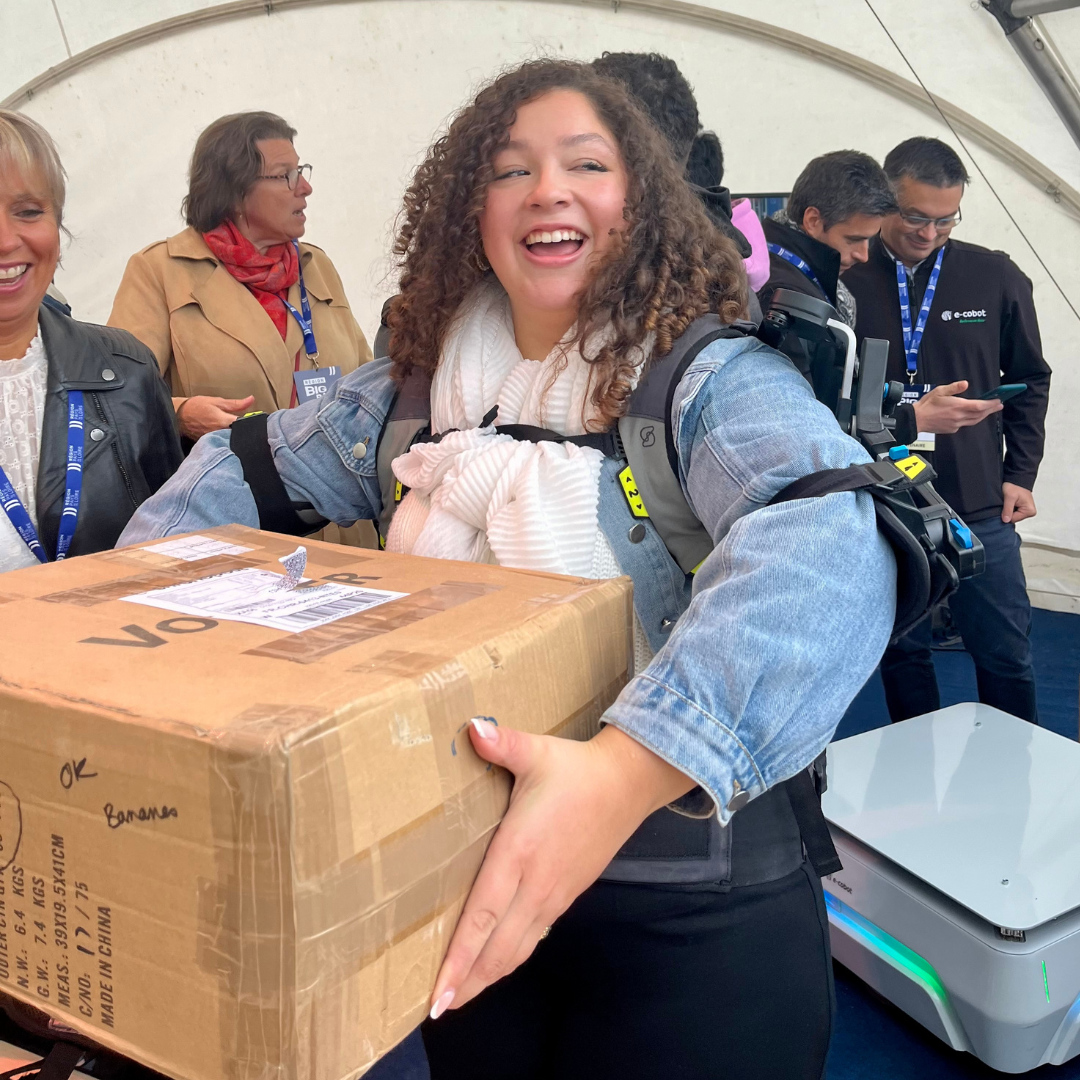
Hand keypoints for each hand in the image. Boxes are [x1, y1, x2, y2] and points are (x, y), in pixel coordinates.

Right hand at [175, 395, 255, 438]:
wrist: (178, 416)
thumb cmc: (196, 406)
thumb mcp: (217, 401)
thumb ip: (236, 403)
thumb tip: (251, 399)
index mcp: (223, 421)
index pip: (244, 426)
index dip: (252, 424)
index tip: (258, 423)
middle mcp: (220, 432)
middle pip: (240, 435)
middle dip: (246, 432)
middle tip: (251, 428)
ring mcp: (215, 439)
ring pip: (232, 440)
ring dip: (237, 436)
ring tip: (240, 433)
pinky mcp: (210, 443)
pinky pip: (224, 442)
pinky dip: (228, 440)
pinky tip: (230, 437)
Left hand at [428, 720, 693, 1017]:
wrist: (628, 784)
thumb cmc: (576, 769)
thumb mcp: (536, 751)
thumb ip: (502, 743)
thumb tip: (472, 728)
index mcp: (521, 851)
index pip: (484, 915)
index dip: (460, 956)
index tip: (438, 990)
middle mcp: (536, 883)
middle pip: (497, 946)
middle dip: (466, 980)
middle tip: (434, 1009)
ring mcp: (554, 894)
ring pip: (516, 949)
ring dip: (486, 976)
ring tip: (457, 999)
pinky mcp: (566, 895)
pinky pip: (533, 937)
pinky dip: (509, 958)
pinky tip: (496, 966)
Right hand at [911, 381, 1001, 434]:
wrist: (916, 420)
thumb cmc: (926, 405)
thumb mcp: (939, 391)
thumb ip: (954, 387)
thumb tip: (965, 384)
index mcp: (957, 406)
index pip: (979, 406)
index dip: (991, 404)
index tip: (998, 401)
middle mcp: (959, 417)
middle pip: (980, 414)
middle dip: (991, 409)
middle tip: (999, 405)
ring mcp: (956, 424)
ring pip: (975, 420)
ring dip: (984, 415)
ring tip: (990, 411)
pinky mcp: (952, 429)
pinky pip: (965, 424)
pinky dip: (972, 419)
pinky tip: (972, 416)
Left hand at [1002, 482, 1035, 523]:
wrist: (1017, 479)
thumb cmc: (1015, 486)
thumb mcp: (1010, 497)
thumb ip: (1008, 509)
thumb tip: (1006, 521)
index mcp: (1030, 511)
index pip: (1013, 519)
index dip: (1006, 513)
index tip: (1006, 505)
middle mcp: (1030, 512)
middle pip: (1013, 519)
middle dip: (1008, 511)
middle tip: (1007, 502)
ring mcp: (1027, 511)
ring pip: (1012, 516)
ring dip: (1008, 510)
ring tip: (1009, 501)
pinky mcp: (1023, 509)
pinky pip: (1013, 513)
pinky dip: (1010, 508)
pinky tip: (1010, 502)